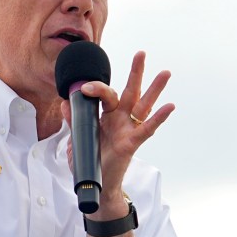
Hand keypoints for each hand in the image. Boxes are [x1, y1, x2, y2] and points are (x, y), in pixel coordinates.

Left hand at [62, 51, 174, 219]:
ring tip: (165, 72)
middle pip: (129, 91)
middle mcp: (119, 119)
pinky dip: (159, 117)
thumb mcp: (77, 138)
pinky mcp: (131, 143)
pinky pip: (147, 128)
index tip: (82, 87)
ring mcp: (127, 130)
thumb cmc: (89, 160)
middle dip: (135, 73)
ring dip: (154, 89)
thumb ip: (74, 120)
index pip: (104, 94)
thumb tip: (66, 101)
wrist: (93, 183)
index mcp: (106, 116)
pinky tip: (170, 106)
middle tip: (142, 53)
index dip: (95, 88)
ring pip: (142, 105)